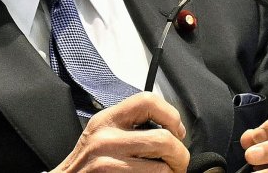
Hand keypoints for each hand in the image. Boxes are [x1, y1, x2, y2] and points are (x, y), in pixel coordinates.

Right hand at [52, 93, 189, 171]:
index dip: (171, 115)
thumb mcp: (102, 133)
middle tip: (178, 162)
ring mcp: (109, 163)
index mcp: (107, 119)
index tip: (177, 131)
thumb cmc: (87, 162)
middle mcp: (107, 139)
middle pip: (163, 139)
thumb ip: (130, 124)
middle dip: (179, 155)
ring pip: (162, 168)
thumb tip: (172, 129)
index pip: (147, 101)